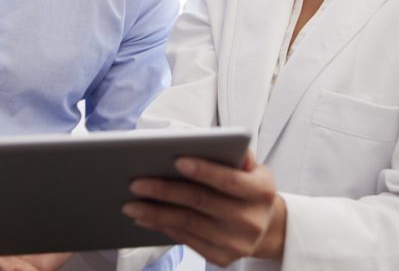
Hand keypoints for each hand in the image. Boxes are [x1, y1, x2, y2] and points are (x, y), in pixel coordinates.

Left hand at [122, 150, 285, 266]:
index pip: (229, 180)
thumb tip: (212, 140)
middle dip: (165, 191)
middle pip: (201, 202)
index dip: (203, 170)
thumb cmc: (251, 190)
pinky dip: (163, 228)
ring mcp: (236, 243)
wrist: (267, 228)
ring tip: (131, 203)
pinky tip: (145, 218)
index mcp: (261, 191)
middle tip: (136, 183)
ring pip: (188, 224)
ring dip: (155, 213)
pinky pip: (187, 240)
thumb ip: (237, 154)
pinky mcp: (222, 258)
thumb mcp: (255, 168)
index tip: (176, 160)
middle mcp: (251, 220)